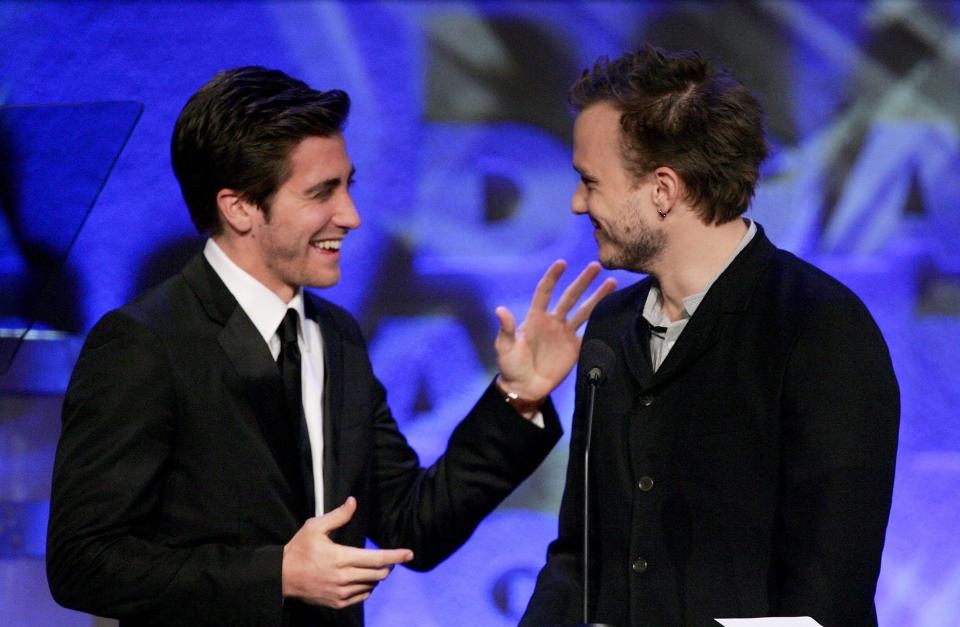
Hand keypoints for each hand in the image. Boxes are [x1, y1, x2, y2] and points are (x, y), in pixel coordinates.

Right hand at [281, 497, 412, 608]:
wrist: (281, 577)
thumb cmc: (299, 549)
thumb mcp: (315, 527)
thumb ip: (338, 516)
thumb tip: (353, 502)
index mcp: (341, 558)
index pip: (377, 558)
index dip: (396, 556)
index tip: (409, 554)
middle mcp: (343, 577)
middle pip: (379, 574)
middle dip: (388, 565)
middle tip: (389, 558)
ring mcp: (340, 592)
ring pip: (371, 585)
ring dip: (377, 576)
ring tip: (373, 567)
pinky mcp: (336, 603)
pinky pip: (361, 596)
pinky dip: (367, 588)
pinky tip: (363, 579)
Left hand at [495, 260, 615, 401]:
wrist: (525, 388)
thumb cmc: (510, 365)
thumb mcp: (504, 347)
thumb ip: (505, 329)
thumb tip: (500, 310)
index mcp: (536, 317)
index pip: (545, 292)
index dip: (553, 277)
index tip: (562, 263)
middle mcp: (553, 321)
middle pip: (570, 297)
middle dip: (583, 282)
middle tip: (596, 266)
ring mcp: (565, 334)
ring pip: (584, 311)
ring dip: (598, 297)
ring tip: (612, 283)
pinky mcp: (575, 348)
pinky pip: (590, 333)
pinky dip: (601, 324)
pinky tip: (615, 313)